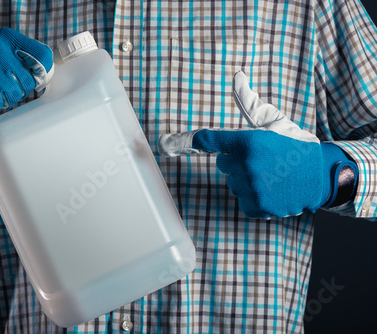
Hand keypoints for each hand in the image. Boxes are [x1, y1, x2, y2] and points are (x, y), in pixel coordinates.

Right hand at [0, 27, 53, 113]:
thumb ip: (22, 58)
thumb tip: (49, 74)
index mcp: (7, 38)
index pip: (42, 55)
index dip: (44, 72)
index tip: (38, 80)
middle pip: (29, 82)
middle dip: (19, 90)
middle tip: (2, 85)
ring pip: (14, 96)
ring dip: (4, 99)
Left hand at [158, 71, 357, 218]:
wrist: (321, 175)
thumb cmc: (295, 146)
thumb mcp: (273, 121)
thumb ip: (249, 103)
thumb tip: (238, 75)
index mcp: (248, 141)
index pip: (210, 140)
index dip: (187, 140)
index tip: (165, 143)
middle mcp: (246, 165)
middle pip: (223, 164)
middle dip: (236, 161)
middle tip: (262, 159)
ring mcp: (251, 188)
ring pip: (233, 183)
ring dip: (246, 180)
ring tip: (270, 174)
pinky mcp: (257, 206)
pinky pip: (242, 201)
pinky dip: (254, 197)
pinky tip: (272, 189)